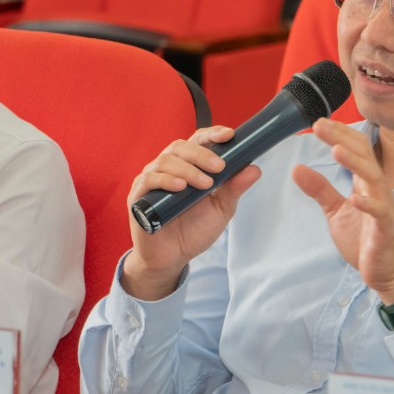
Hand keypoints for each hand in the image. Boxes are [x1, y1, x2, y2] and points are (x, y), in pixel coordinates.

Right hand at [120, 126, 266, 300]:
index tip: (230, 135)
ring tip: (205, 184)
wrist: (172, 258)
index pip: (198, 141)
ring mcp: (151, 180)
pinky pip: (150, 179)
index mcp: (188, 166)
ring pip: (166, 160)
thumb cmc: (194, 230)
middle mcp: (168, 167)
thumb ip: (234, 189)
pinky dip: (166, 180)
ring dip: (188, 169)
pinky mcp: (138, 196)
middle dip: (202, 154)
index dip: (212, 134)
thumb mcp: (221, 210)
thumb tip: (255, 168)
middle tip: (220, 167)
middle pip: (181, 146)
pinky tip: (180, 187)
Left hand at [291, 119, 393, 301]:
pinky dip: (368, 204)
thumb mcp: (336, 211)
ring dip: (356, 164)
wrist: (386, 272)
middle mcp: (377, 189)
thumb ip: (320, 190)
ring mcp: (383, 207)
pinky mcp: (385, 229)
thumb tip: (297, 168)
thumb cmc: (365, 239)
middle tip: (320, 126)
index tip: (318, 123)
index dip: (339, 133)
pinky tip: (354, 198)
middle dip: (342, 139)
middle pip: (364, 156)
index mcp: (366, 183)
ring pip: (374, 178)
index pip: (357, 149)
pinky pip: (379, 212)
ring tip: (337, 151)